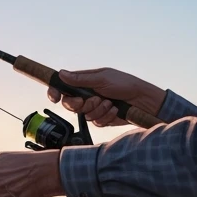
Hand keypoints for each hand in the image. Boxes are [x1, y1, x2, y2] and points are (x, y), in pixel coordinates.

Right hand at [47, 67, 164, 126]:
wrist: (141, 101)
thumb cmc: (124, 84)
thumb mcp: (101, 79)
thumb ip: (80, 79)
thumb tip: (61, 74)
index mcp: (85, 82)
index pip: (63, 87)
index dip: (55, 92)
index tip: (54, 97)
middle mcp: (87, 95)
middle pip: (70, 104)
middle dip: (81, 104)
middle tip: (93, 100)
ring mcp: (94, 107)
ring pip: (84, 115)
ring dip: (98, 109)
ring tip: (110, 102)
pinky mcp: (101, 118)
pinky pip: (95, 122)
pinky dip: (106, 116)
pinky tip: (114, 109)